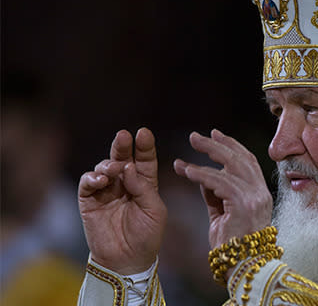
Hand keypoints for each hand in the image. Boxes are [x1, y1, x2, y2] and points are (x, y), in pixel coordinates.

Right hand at [78, 128, 166, 273]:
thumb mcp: (154, 210)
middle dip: (122, 146)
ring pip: (104, 168)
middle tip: (124, 136)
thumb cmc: (147, 236)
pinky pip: (88, 182)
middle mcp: (124, 183)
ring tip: (114, 170)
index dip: (144, 146)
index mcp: (144, 184)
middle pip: (122, 158)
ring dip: (108, 164)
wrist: (127, 260)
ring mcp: (106, 191)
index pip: (144, 160)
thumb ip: (143, 188)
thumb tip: (127, 167)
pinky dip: (92, 177)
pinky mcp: (89, 200)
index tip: (143, 133)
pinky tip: (101, 179)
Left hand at [173, 129, 272, 251]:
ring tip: (189, 147)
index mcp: (260, 193)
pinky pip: (220, 182)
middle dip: (218, 143)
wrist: (243, 267)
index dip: (232, 145)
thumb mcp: (224, 214)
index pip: (248, 161)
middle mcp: (260, 192)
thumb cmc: (232, 246)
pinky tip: (187, 170)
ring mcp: (254, 198)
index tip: (215, 134)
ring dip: (207, 154)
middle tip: (196, 136)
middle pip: (241, 158)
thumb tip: (205, 176)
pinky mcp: (243, 205)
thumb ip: (216, 194)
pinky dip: (202, 174)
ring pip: (231, 166)